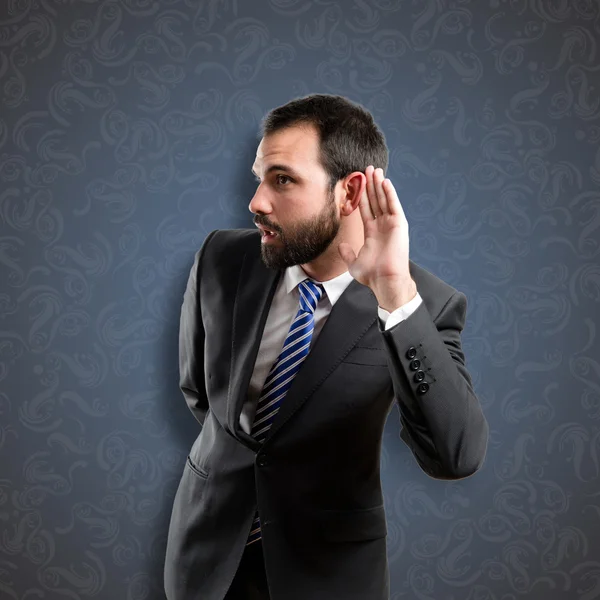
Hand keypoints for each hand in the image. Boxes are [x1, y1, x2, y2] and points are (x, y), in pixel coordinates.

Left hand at [338, 166, 412, 298]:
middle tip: (368, 169)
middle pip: (376, 200)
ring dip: (379, 185)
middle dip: (371, 185)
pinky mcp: (399, 225)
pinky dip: (390, 193)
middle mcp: (382, 226)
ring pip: (384, 200)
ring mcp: (391, 224)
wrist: (384, 280)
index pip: (366, 209)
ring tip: (375, 170)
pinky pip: (393, 205)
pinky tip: (385, 182)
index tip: (359, 183)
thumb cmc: (372, 275)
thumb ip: (347, 252)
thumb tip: (341, 245)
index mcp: (372, 233)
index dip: (363, 195)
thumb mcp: (353, 262)